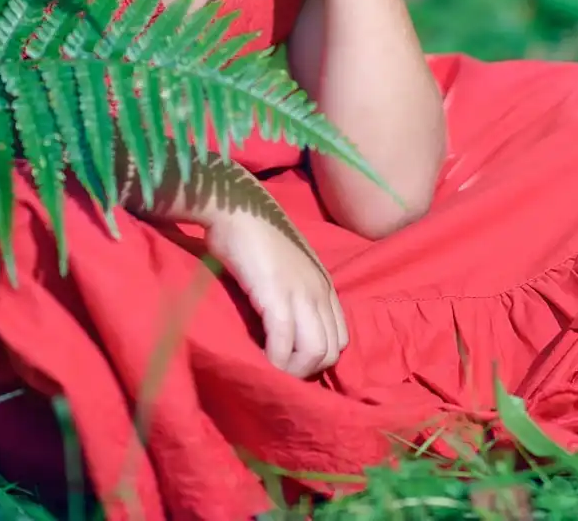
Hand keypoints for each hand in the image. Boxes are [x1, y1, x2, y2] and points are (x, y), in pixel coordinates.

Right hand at [204, 208, 347, 378]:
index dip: (317, 358)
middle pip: (331, 351)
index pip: (340, 338)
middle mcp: (320, 291)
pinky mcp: (277, 295)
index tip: (291, 362)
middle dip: (306, 370)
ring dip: (292, 370)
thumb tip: (286, 326)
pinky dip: (273, 360)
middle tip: (278, 371)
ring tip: (269, 370)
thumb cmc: (255, 234)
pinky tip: (258, 360)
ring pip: (315, 353)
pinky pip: (284, 343)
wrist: (237, 207)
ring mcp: (301, 293)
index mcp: (325, 285)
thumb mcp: (287, 267)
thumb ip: (294, 292)